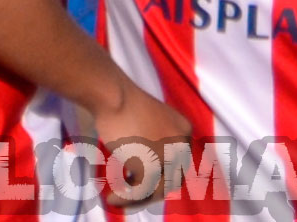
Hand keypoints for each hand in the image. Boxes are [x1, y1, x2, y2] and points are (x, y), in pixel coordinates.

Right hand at [92, 84, 191, 208]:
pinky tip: (112, 198)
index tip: (141, 182)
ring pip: (159, 189)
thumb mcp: (149, 123)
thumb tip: (146, 175)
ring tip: (115, 200)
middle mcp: (182, 143)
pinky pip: (140, 191)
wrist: (113, 96)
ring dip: (137, 200)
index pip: (180, 162)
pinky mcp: (152, 166)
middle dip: (153, 191)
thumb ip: (155, 144)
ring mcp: (169, 155)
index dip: (162, 176)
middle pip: (174, 178)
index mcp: (184, 130)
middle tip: (132, 196)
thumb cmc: (123, 105)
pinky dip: (126, 198)